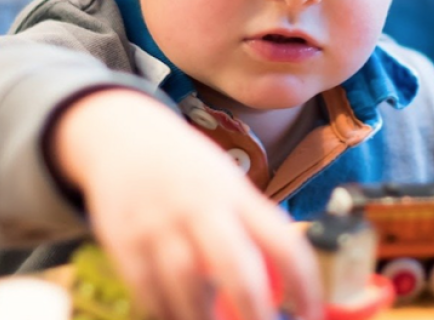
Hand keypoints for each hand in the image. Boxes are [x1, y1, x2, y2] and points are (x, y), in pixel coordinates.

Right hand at [51, 89, 322, 319]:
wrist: (122, 132)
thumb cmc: (186, 168)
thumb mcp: (227, 184)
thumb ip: (251, 229)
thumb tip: (282, 286)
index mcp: (236, 195)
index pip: (284, 243)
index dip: (304, 285)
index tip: (311, 314)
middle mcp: (200, 207)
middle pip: (235, 268)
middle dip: (255, 312)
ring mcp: (159, 223)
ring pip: (186, 285)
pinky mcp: (123, 238)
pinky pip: (146, 289)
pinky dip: (164, 312)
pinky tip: (177, 317)